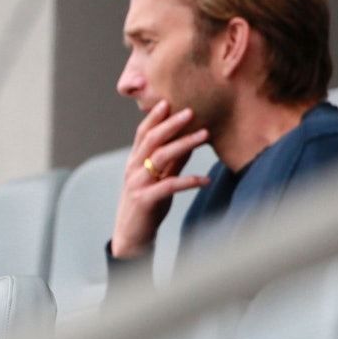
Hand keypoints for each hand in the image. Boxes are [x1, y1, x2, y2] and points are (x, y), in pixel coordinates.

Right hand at [111, 100, 210, 258]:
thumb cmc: (147, 207)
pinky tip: (206, 179)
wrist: (132, 237)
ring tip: (204, 135)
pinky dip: (189, 180)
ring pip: (160, 157)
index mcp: (134, 162)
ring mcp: (138, 184)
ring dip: (184, 144)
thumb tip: (189, 142)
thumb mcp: (159, 180)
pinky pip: (169, 186)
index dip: (155, 117)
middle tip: (191, 112)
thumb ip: (172, 162)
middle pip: (152, 140)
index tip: (169, 101)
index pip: (142, 133)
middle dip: (172, 124)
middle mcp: (133, 169)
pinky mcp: (145, 200)